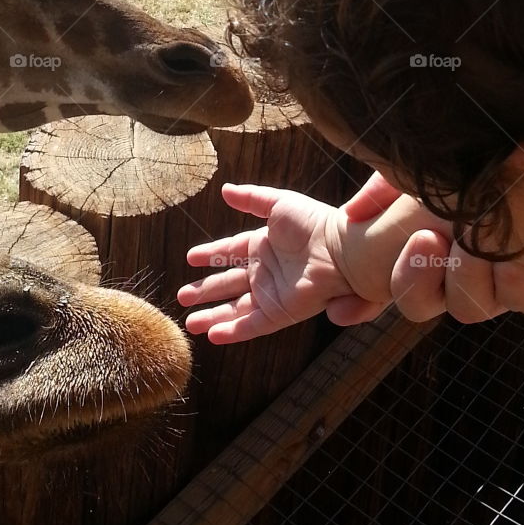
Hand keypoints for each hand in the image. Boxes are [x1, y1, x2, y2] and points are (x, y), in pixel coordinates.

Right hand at [178, 183, 380, 344]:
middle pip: (228, 284)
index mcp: (264, 244)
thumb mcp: (279, 203)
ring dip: (212, 315)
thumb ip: (252, 198)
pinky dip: (233, 330)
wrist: (341, 249)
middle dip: (205, 291)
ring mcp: (272, 293)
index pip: (230, 251)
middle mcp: (265, 271)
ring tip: (188, 322)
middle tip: (182, 296)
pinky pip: (252, 324)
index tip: (190, 258)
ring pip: (235, 308)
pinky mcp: (281, 312)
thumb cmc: (314, 222)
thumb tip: (224, 189)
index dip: (210, 254)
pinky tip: (212, 334)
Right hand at [338, 170, 523, 322]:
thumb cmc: (504, 149)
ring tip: (479, 242)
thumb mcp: (435, 163)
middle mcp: (469, 266)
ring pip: (466, 308)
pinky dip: (513, 281)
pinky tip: (521, 256)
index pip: (394, 280)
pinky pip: (517, 301)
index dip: (365, 300)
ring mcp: (507, 281)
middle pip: (418, 304)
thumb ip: (388, 184)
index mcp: (438, 242)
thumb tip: (348, 216)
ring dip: (467, 276)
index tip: (341, 310)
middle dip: (412, 282)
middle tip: (426, 245)